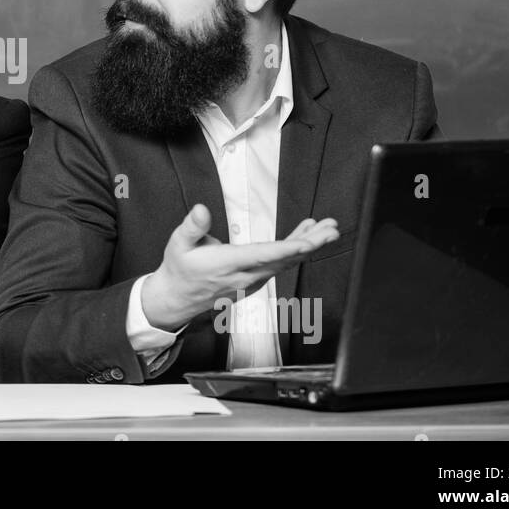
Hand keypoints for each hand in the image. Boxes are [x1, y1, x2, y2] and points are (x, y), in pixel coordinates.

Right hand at [141, 204, 338, 331]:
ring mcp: (252, 280)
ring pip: (286, 263)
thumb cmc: (179, 269)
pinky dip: (295, 250)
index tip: (309, 243)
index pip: (262, 256)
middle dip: (310, 244)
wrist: (177, 299)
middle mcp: (244, 275)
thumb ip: (192, 227)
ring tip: (328, 229)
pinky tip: (305, 236)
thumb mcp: (178, 244)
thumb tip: (202, 209)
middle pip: (283, 260)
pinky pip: (280, 265)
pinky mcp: (254, 280)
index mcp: (227, 264)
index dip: (287, 249)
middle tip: (331, 230)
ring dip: (309, 245)